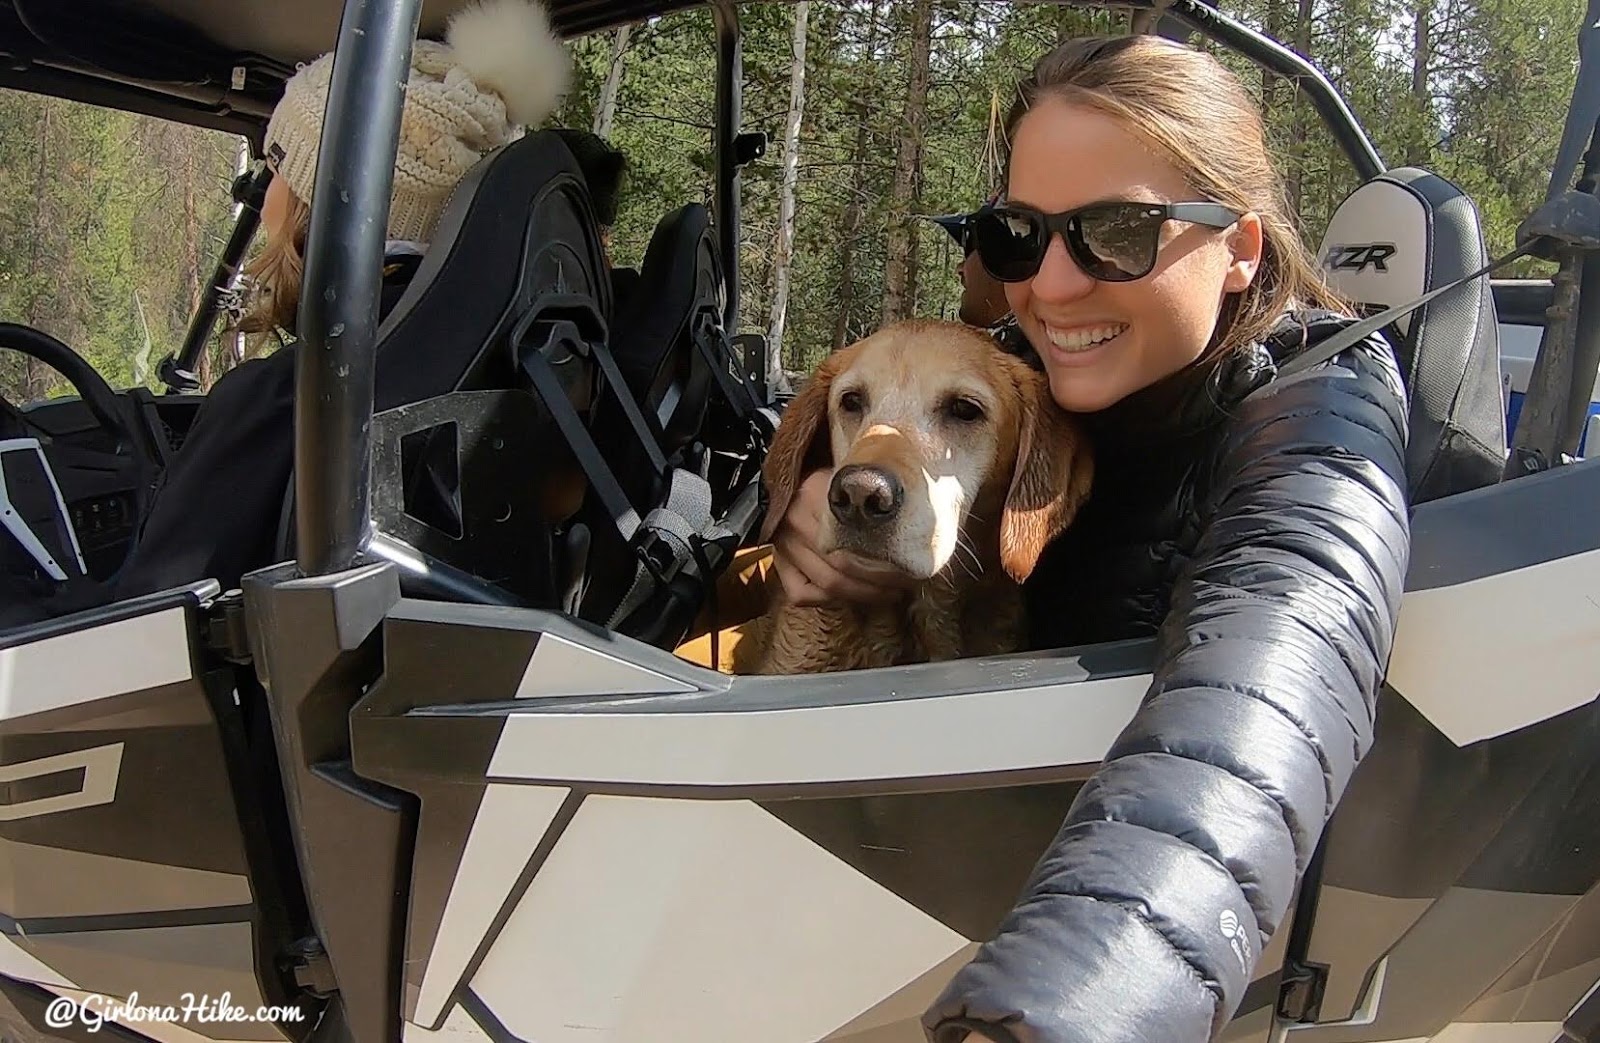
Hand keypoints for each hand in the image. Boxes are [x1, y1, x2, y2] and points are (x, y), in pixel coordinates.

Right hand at [771, 468, 917, 607]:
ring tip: (889, 594)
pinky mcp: (778, 563)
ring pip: (828, 585)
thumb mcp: (844, 477)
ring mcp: (784, 546)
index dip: (886, 562)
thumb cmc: (825, 481)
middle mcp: (796, 522)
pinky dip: (828, 601)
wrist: (785, 483)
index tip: (910, 566)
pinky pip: (802, 594)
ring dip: (863, 595)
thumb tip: (911, 518)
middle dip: (881, 583)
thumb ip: (867, 495)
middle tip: (906, 585)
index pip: (854, 540)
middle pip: (844, 566)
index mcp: (815, 494)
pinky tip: (851, 596)